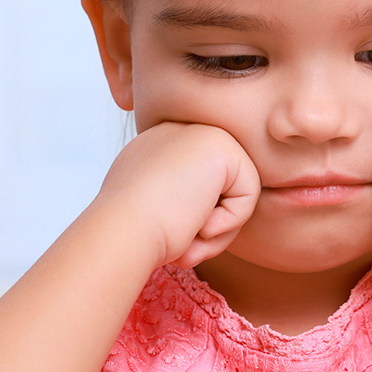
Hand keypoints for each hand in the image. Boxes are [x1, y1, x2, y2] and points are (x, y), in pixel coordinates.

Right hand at [96, 122, 260, 268]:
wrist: (122, 233)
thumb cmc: (133, 235)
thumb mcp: (150, 211)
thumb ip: (175, 202)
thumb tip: (205, 218)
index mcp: (156, 146)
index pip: (199, 188)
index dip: (191, 222)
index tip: (164, 231)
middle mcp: (178, 132)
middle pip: (222, 189)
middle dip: (209, 224)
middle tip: (182, 238)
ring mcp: (200, 133)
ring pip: (237, 194)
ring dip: (218, 229)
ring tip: (187, 232)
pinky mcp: (222, 146)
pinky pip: (249, 195)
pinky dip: (228, 222)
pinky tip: (197, 221)